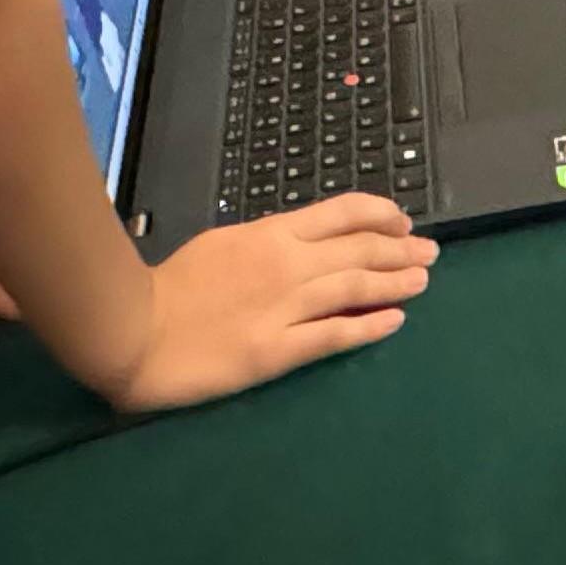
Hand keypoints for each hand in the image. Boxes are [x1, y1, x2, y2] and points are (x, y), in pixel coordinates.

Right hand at [115, 191, 437, 411]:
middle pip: (358, 250)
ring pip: (354, 288)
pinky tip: (395, 322)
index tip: (402, 222)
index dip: (379, 215)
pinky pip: (333, 336)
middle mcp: (287, 265)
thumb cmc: (172, 286)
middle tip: (430, 252)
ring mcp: (284, 309)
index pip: (340, 213)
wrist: (136, 331)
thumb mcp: (222, 244)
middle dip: (399, 250)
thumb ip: (265, 242)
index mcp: (271, 233)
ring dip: (395, 283)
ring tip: (423, 280)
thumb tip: (302, 241)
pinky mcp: (277, 351)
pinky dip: (368, 327)